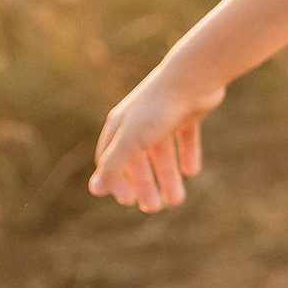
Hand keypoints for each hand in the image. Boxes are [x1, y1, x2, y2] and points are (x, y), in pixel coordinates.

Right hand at [88, 64, 223, 212]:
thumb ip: (113, 166)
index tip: (128, 201)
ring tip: (177, 200)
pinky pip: (186, 137)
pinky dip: (188, 154)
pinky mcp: (187, 112)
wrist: (192, 79)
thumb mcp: (131, 142)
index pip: (110, 158)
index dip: (116, 180)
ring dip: (169, 176)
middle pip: (139, 160)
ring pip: (163, 152)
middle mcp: (139, 120)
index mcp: (120, 125)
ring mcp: (164, 116)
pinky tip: (192, 171)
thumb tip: (95, 191)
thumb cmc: (157, 110)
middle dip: (146, 185)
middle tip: (154, 208)